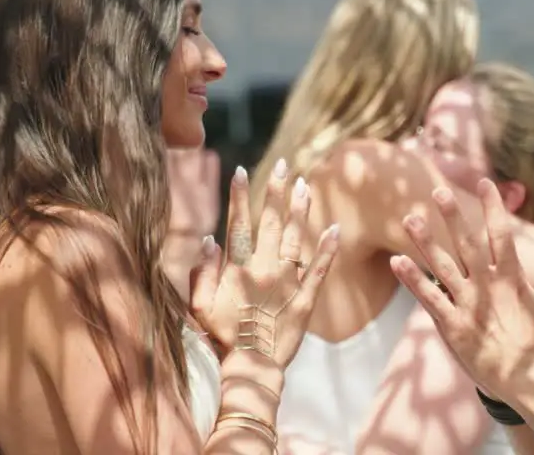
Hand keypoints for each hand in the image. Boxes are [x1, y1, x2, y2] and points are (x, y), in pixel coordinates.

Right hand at [190, 161, 340, 368]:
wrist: (252, 368)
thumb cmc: (221, 338)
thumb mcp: (199, 306)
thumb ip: (202, 272)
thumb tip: (210, 239)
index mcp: (238, 269)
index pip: (238, 224)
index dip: (239, 197)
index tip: (242, 170)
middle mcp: (264, 269)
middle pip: (271, 223)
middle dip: (276, 191)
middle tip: (283, 165)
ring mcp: (287, 283)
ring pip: (296, 238)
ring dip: (301, 210)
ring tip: (305, 184)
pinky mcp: (306, 299)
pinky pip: (319, 269)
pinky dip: (327, 248)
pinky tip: (334, 228)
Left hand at [389, 179, 533, 397]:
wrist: (527, 383)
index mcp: (513, 278)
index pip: (501, 234)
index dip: (492, 207)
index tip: (484, 183)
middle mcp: (487, 287)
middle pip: (466, 243)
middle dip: (452, 215)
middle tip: (438, 190)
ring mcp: (468, 305)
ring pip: (442, 265)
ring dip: (425, 241)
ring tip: (408, 218)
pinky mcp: (452, 325)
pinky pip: (429, 297)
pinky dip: (412, 279)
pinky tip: (396, 260)